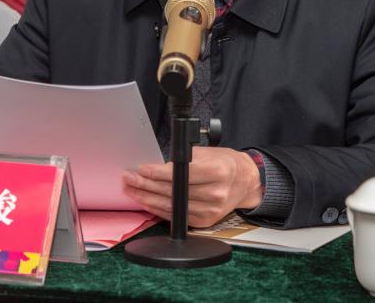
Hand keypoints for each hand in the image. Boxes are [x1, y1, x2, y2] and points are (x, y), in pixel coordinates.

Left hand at [122, 147, 262, 227]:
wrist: (246, 182)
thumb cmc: (225, 164)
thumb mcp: (208, 152)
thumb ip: (184, 158)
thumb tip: (157, 165)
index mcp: (218, 172)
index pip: (180, 173)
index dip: (157, 173)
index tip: (141, 169)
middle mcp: (215, 193)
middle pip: (173, 191)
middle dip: (146, 185)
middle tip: (129, 178)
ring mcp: (210, 210)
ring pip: (171, 205)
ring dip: (147, 198)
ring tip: (132, 190)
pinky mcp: (205, 221)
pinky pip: (176, 216)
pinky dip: (159, 209)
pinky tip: (147, 202)